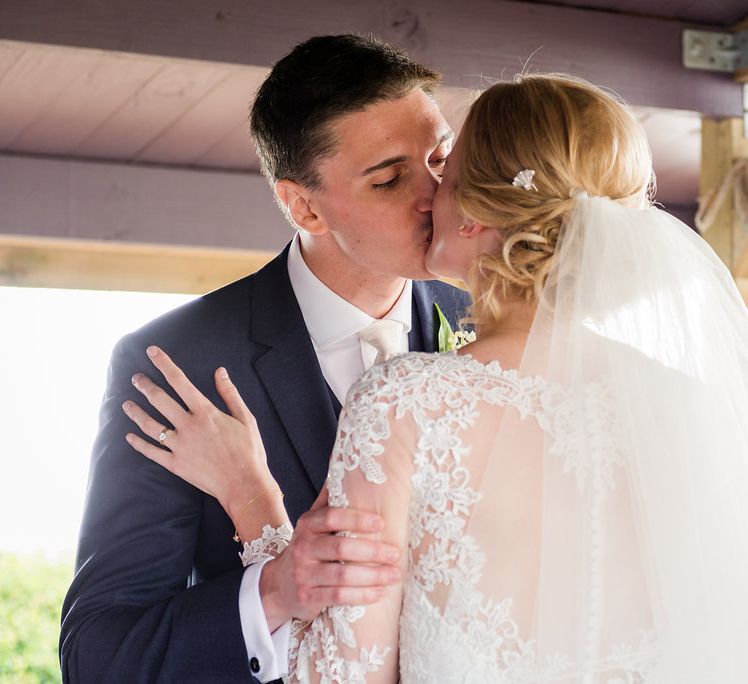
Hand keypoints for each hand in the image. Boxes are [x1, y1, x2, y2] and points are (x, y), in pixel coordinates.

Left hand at [122, 345, 271, 509]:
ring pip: (150, 425)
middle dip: (145, 385)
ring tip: (126, 403)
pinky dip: (138, 444)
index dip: (164, 364)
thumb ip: (230, 393)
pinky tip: (129, 436)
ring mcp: (179, 446)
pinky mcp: (175, 465)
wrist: (244, 484)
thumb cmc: (249, 451)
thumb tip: (220, 371)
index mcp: (205, 412)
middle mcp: (189, 426)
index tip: (152, 352)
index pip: (179, 381)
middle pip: (159, 400)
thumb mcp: (245, 418)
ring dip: (136, 412)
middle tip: (135, 378)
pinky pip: (151, 452)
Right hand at [260, 488, 402, 628]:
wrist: (277, 586)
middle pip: (341, 547)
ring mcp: (304, 574)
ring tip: (395, 574)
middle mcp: (303, 548)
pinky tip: (380, 593)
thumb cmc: (306, 550)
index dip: (357, 519)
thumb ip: (327, 502)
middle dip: (373, 551)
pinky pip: (339, 596)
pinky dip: (363, 595)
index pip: (332, 517)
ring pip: (343, 575)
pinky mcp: (308, 597)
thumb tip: (344, 470)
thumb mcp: (311, 524)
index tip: (381, 524)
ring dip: (373, 576)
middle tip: (395, 553)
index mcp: (306, 525)